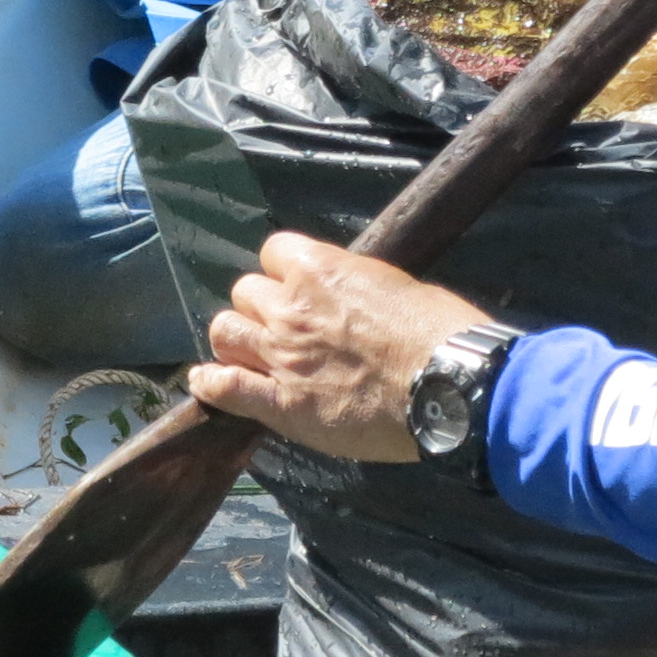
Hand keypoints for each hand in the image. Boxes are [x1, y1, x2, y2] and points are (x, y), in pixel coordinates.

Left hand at [186, 232, 493, 464]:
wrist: (449, 384)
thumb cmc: (439, 332)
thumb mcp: (396, 285)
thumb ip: (356, 286)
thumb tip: (349, 294)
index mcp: (320, 270)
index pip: (273, 252)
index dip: (282, 272)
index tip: (295, 288)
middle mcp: (290, 307)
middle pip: (243, 292)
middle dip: (258, 308)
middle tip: (279, 328)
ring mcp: (280, 355)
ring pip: (224, 332)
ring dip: (234, 341)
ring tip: (248, 355)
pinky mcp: (280, 404)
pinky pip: (223, 387)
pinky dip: (210, 385)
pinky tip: (207, 384)